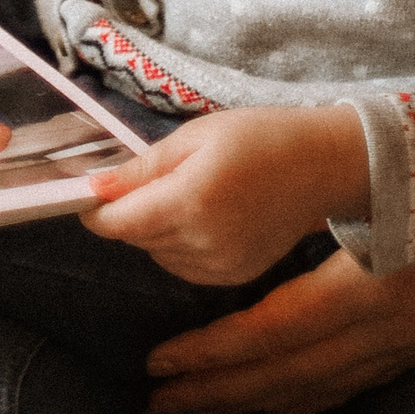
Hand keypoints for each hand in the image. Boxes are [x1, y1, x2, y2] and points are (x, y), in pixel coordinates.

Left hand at [81, 104, 368, 286]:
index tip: (91, 192)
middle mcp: (203, 243)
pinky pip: (183, 267)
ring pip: (156, 254)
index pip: (116, 223)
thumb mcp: (194, 136)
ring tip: (185, 193)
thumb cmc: (259, 138)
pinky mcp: (234, 277)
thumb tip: (93, 186)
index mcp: (189, 202)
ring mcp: (221, 265)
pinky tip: (202, 217)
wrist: (324, 166)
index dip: (95, 210)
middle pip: (134, 238)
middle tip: (150, 179)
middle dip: (127, 213)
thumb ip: (140, 169)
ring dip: (154, 229)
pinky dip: (178, 246)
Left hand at [144, 190, 414, 413]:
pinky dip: (312, 401)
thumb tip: (209, 194)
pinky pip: (361, 382)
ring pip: (323, 385)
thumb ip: (298, 184)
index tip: (157, 363)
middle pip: (292, 372)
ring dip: (255, 401)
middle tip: (157, 404)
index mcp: (377, 279)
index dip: (214, 353)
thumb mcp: (380, 158)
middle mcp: (398, 322)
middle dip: (219, 390)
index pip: (276, 332)